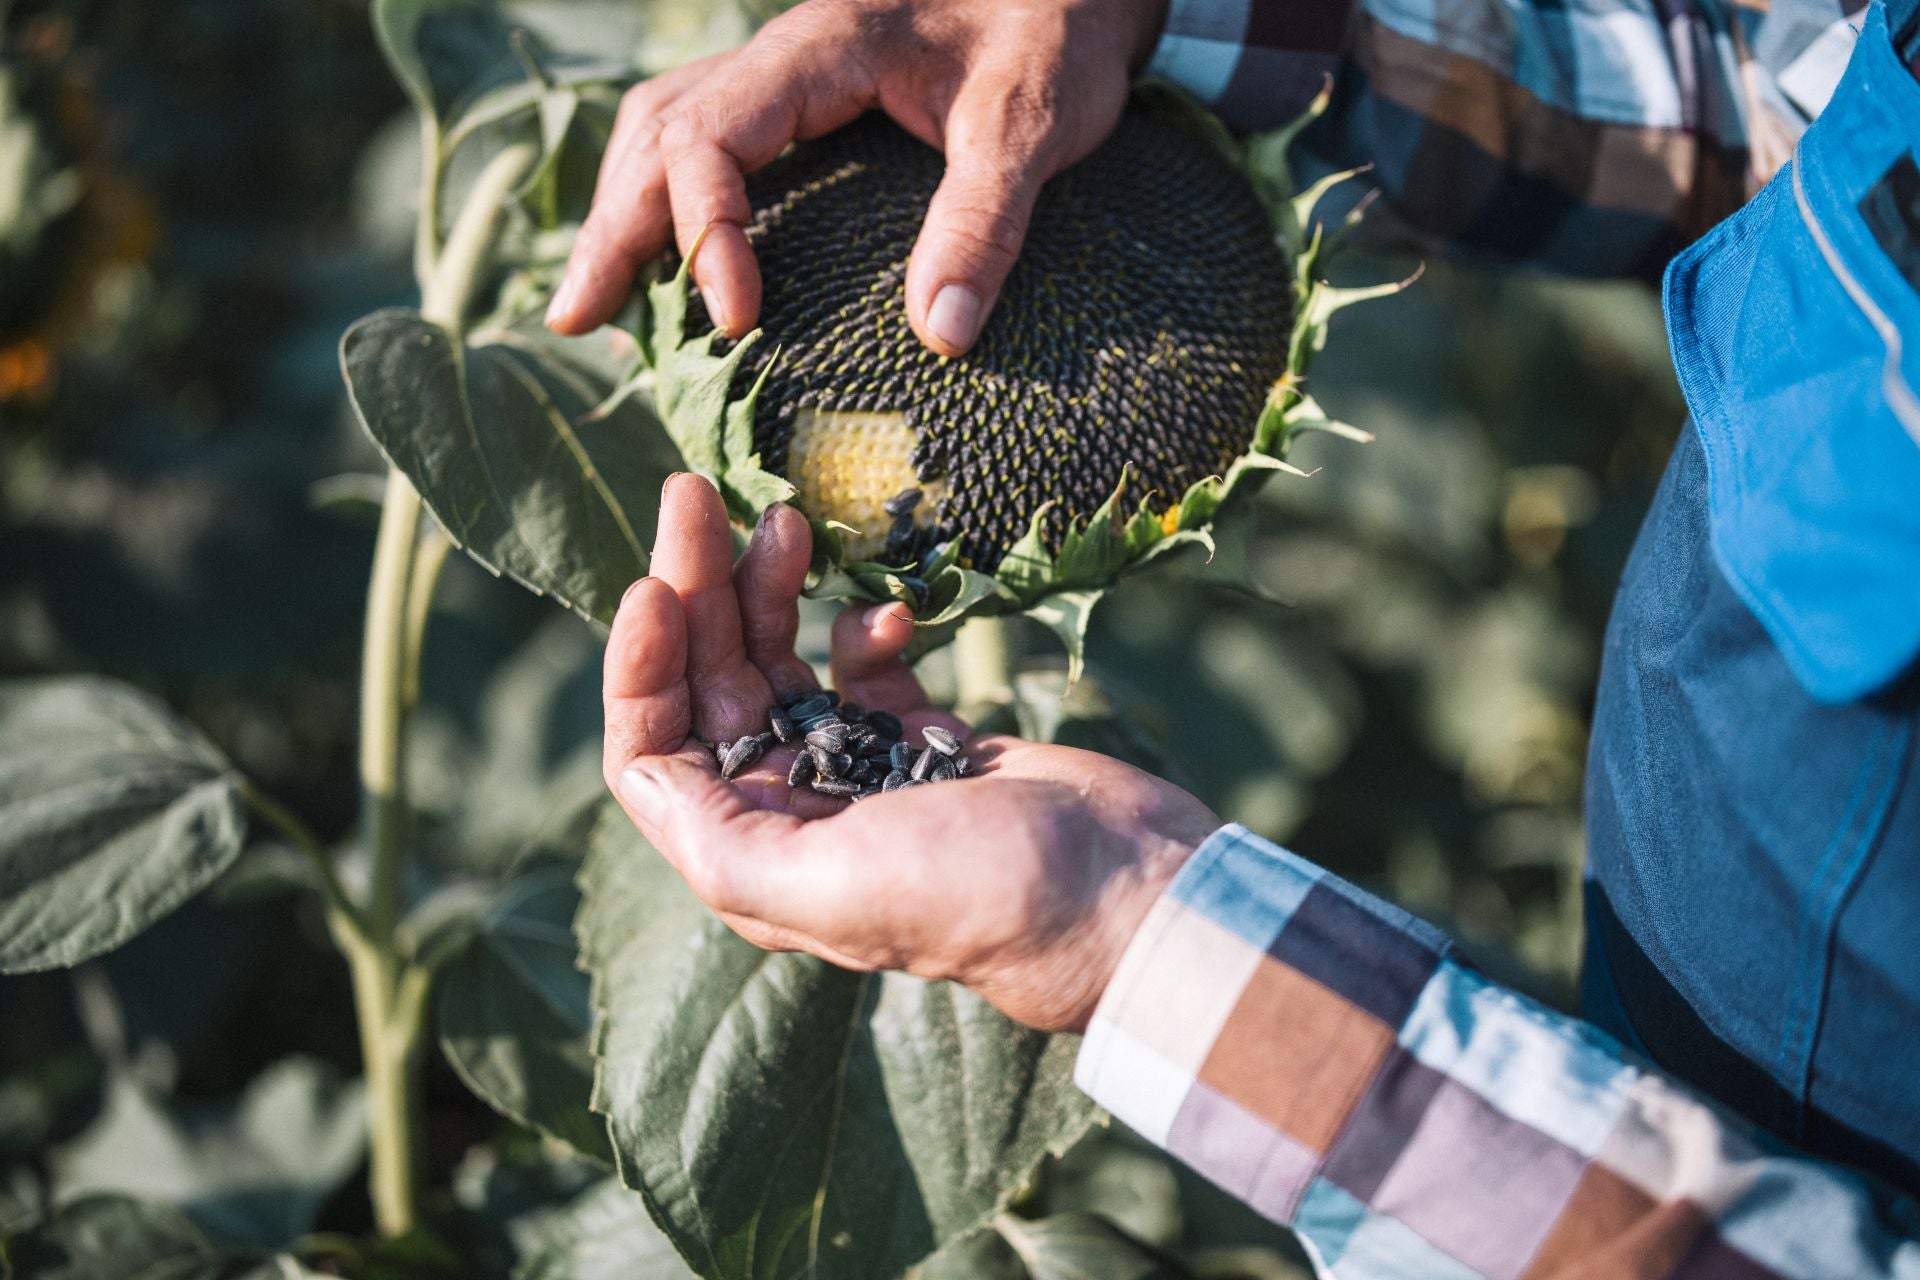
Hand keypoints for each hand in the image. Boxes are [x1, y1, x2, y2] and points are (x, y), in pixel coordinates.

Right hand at [546, 0, 1169, 356]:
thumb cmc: (1059, 35)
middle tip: (576, 317)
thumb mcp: (1034, 120)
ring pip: (666, 127)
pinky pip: (707, 138)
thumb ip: (986, 219)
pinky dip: (669, 197)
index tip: (738, 320)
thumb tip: (942, 335)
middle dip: (613, 227)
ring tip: (597, 300)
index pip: (711, 135)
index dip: (707, 231)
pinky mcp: (808, 99)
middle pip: (657, 130)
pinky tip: (662, 258)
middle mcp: (785, 55)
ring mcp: (789, 75)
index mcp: (820, 48)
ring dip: (624, 210)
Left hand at [604, 473, 1219, 1031]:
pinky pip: (862, 666)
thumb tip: (644, 773)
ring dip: (767, 588)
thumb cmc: (982, 897)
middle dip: (696, 591)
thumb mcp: (831, 888)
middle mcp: (792, 812)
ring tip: (783, 515)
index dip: (640, 669)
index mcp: (755, 855)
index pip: (655, 750)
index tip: (656, 585)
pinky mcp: (922, 740)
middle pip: (711, 685)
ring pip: (779, 662)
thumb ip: (723, 841)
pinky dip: (863, 626)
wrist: (1126, 892)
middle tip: (696, 491)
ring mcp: (857, 771)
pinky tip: (891, 610)